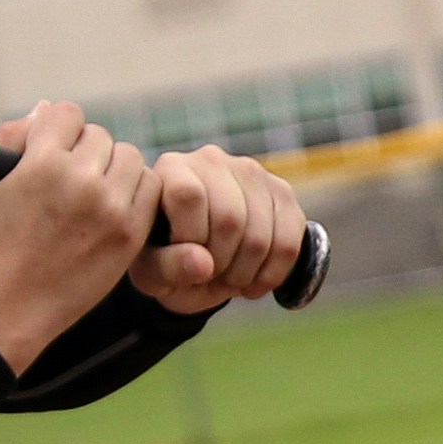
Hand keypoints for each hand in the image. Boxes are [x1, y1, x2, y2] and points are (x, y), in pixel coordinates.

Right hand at [0, 100, 156, 373]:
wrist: (14, 303)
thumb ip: (9, 138)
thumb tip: (45, 108)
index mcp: (41, 163)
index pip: (67, 114)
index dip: (58, 130)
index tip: (52, 150)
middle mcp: (79, 180)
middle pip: (100, 136)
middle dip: (85, 152)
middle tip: (73, 177)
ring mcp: (110, 207)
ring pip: (129, 157)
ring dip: (114, 168)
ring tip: (96, 190)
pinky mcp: (131, 232)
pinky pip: (151, 188)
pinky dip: (136, 191)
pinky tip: (117, 205)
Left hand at [131, 145, 307, 313]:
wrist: (197, 258)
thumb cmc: (165, 259)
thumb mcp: (152, 270)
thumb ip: (168, 266)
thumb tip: (204, 264)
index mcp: (171, 169)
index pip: (188, 195)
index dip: (190, 237)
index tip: (185, 261)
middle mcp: (212, 160)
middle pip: (229, 217)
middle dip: (221, 263)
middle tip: (210, 279)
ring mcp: (252, 173)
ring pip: (260, 233)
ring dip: (245, 272)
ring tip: (228, 281)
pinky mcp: (282, 192)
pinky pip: (289, 241)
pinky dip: (273, 273)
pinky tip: (254, 283)